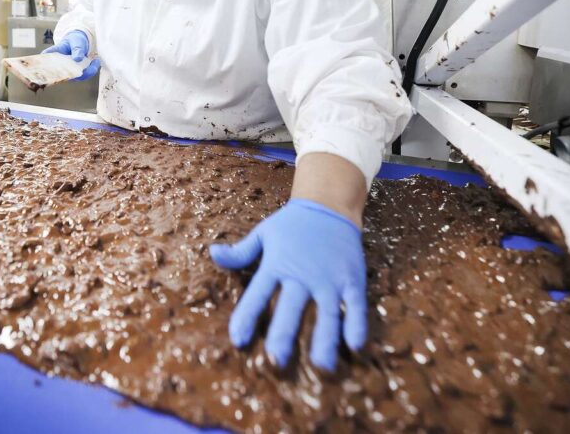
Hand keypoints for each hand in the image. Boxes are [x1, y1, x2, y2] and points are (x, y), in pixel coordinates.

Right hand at [43, 30, 100, 80]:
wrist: (80, 42)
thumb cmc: (75, 40)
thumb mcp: (76, 41)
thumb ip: (76, 49)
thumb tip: (77, 59)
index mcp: (54, 54)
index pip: (46, 62)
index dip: (47, 69)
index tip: (53, 70)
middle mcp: (59, 66)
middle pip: (64, 74)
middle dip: (79, 72)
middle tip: (91, 62)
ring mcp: (67, 71)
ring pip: (76, 77)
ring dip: (88, 71)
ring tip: (96, 60)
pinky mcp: (75, 73)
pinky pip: (83, 75)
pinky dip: (91, 69)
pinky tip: (96, 61)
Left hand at [210, 199, 366, 370]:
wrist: (329, 203)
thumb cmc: (292, 224)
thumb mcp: (263, 233)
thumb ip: (241, 251)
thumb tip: (212, 253)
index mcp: (277, 264)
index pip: (258, 293)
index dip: (247, 316)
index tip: (238, 340)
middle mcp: (302, 274)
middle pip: (291, 307)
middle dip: (283, 333)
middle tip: (277, 360)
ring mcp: (329, 278)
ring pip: (327, 312)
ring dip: (325, 338)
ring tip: (322, 365)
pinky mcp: (352, 278)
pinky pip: (356, 305)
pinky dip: (357, 323)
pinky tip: (355, 345)